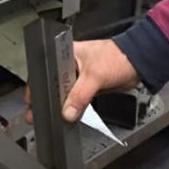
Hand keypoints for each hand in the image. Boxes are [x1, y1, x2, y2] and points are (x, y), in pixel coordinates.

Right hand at [24, 39, 138, 123]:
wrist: (137, 63)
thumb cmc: (117, 57)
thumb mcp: (95, 76)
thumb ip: (79, 95)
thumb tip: (66, 112)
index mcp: (65, 52)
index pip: (45, 69)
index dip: (37, 85)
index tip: (32, 100)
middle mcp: (69, 63)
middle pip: (52, 82)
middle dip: (45, 98)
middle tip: (36, 113)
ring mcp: (77, 75)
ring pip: (63, 92)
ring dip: (58, 104)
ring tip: (50, 117)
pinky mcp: (86, 86)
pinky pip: (74, 98)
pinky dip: (71, 106)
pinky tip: (67, 114)